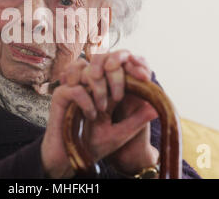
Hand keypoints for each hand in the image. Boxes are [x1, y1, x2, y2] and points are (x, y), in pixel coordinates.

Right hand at [40, 50, 158, 177]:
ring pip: (87, 70)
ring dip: (98, 87)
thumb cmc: (94, 145)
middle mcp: (89, 83)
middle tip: (119, 97)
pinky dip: (85, 100)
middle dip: (115, 75)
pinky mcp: (61, 95)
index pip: (119, 65)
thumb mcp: (121, 133)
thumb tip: (157, 109)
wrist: (70, 158)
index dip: (132, 65)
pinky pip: (75, 88)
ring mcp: (74, 86)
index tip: (144, 77)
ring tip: (102, 108)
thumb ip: (137, 121)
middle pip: (103, 61)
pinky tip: (91, 114)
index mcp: (105, 88)